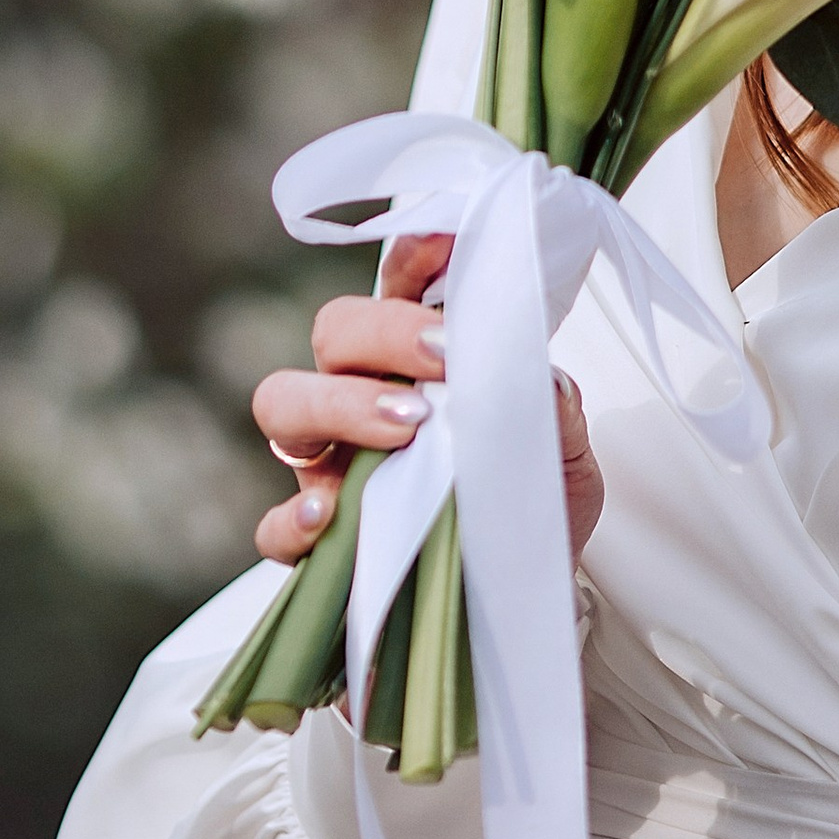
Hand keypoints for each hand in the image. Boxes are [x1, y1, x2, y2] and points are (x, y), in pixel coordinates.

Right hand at [251, 231, 604, 566]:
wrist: (525, 595)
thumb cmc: (532, 506)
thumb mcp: (565, 461)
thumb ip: (556, 416)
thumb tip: (545, 383)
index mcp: (418, 361)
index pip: (400, 283)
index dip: (416, 253)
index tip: (450, 242)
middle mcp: (361, 397)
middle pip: (334, 330)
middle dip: (383, 331)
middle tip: (444, 361)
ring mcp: (330, 465)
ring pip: (282, 403)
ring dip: (337, 403)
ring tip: (404, 430)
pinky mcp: (317, 543)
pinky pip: (272, 525)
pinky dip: (292, 520)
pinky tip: (330, 520)